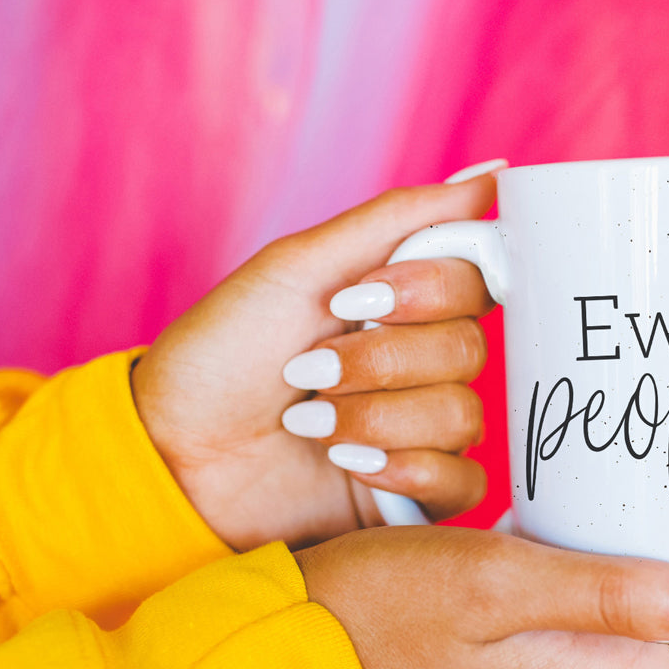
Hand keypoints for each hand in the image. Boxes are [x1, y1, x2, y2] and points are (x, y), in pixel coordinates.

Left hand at [131, 176, 497, 550]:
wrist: (174, 452)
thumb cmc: (222, 354)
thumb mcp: (299, 268)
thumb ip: (400, 220)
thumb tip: (494, 174)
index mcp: (401, 301)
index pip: (477, 280)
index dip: (431, 291)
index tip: (357, 297)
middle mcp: (420, 362)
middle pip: (469, 350)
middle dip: (383, 361)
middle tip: (309, 371)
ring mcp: (421, 429)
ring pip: (463, 417)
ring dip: (378, 417)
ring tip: (309, 424)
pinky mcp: (415, 494)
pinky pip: (464, 482)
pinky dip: (409, 471)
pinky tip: (351, 465)